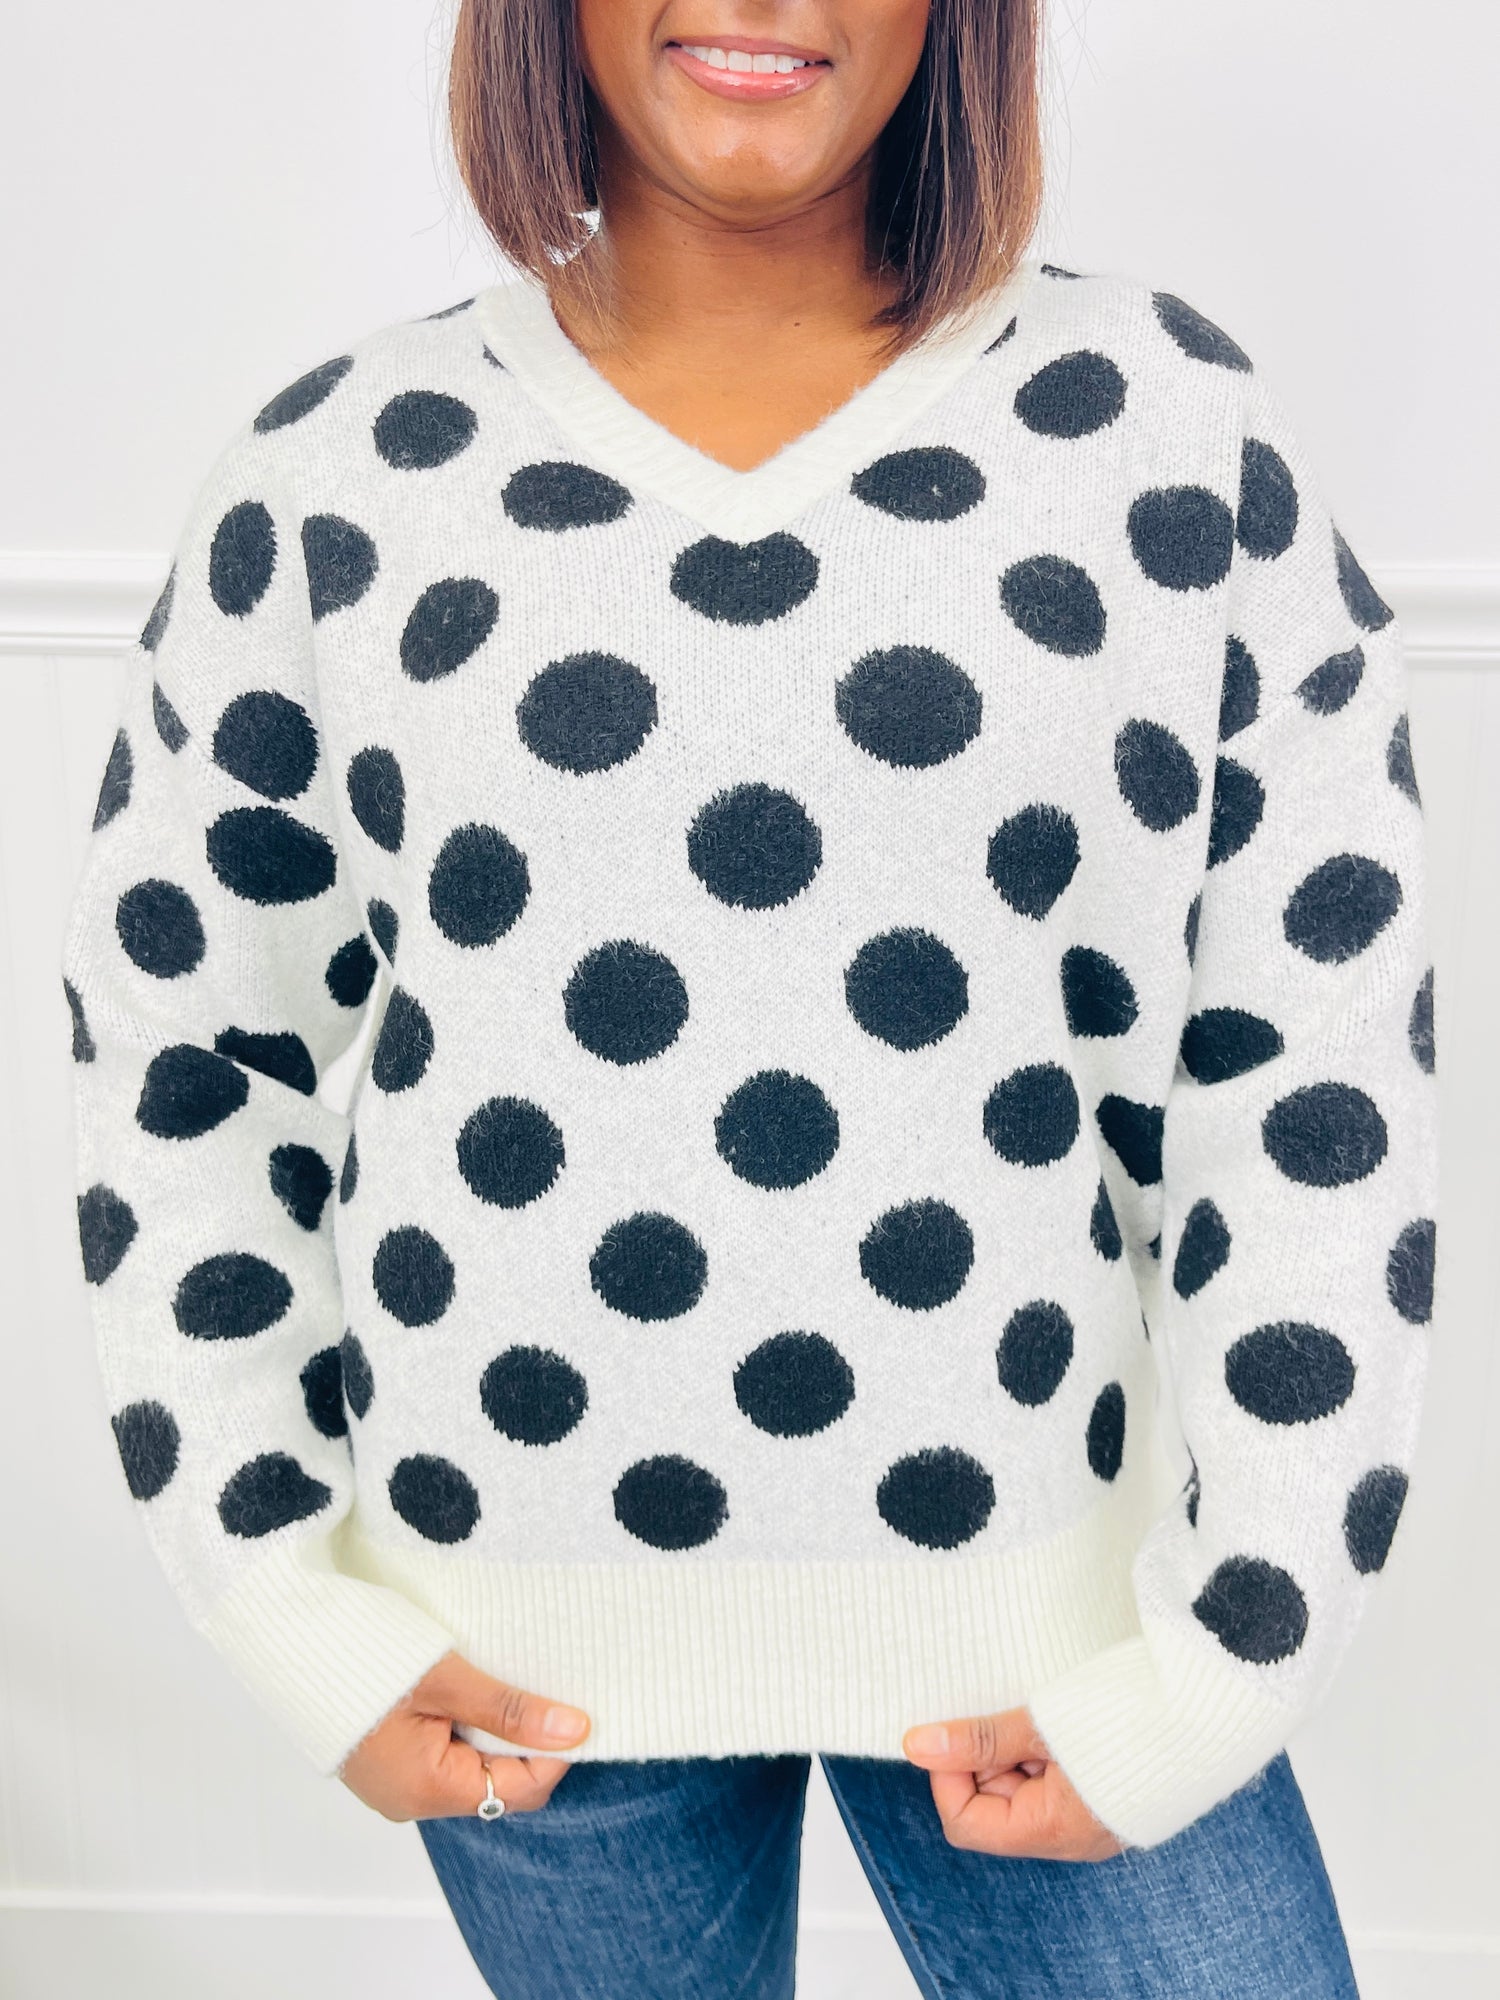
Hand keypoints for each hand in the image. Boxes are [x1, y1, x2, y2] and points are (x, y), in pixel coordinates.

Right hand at [339, 1650, 589, 1820]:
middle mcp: (410, 1799)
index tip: (575, 1706)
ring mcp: (396, 1782)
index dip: (555, 1752)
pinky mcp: (386, 1760)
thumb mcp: (446, 1678)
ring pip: (473, 1763)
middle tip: (539, 1684)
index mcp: (426, 1790)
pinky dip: (466, 1722)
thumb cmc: (362, 1656)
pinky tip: (467, 1685)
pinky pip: (445, 1751)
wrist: (289, 1636)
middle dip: (525, 1737)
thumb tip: (575, 1730)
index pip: (521, 1791)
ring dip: (494, 1726)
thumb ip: (509, 1709)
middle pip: (498, 1781)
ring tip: (499, 1678)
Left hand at [902, 1705, 1122, 1860]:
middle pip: (992, 1802)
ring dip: (1017, 1744)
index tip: (957, 1730)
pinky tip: (1060, 1715)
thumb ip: (981, 1738)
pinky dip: (1043, 1743)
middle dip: (987, 1754)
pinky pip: (1053, 1775)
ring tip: (1041, 1709)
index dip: (950, 1774)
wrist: (1214, 1707)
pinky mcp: (1107, 1790)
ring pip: (1022, 1783)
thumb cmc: (1135, 1717)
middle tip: (1010, 1711)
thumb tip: (918, 1744)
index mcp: (1053, 1831)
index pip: (967, 1823)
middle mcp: (1070, 1835)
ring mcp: (1091, 1814)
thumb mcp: (1045, 1723)